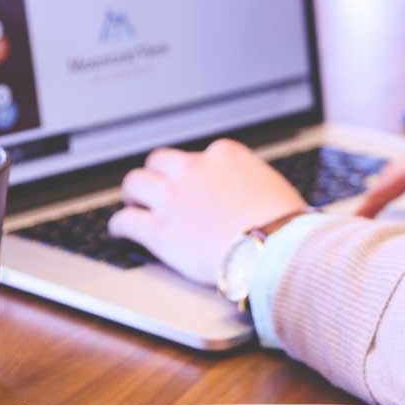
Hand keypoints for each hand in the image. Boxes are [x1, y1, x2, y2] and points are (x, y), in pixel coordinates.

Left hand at [108, 139, 304, 284]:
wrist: (275, 249)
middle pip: (159, 161)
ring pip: (135, 183)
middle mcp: (194, 169)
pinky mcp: (159, 230)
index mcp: (224, 155)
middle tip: (155, 188)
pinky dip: (120, 225)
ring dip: (134, 194)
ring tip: (133, 204)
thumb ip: (251, 183)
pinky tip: (120, 231)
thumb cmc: (284, 224)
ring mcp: (173, 198)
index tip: (192, 183)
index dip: (192, 172)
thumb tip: (253, 194)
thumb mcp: (272, 186)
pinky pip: (126, 221)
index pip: (198, 155)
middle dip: (156, 174)